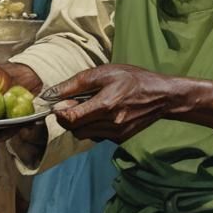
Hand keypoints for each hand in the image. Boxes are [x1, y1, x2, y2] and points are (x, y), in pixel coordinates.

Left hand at [44, 63, 172, 141]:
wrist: (161, 95)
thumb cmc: (132, 79)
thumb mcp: (103, 73)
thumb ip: (74, 84)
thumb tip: (51, 94)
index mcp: (105, 106)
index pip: (70, 119)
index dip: (59, 112)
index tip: (59, 104)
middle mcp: (110, 124)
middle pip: (74, 129)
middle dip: (68, 117)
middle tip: (76, 102)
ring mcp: (116, 134)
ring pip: (84, 134)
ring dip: (80, 123)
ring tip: (92, 106)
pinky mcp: (120, 139)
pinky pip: (96, 136)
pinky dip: (93, 126)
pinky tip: (103, 113)